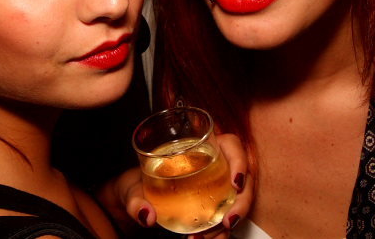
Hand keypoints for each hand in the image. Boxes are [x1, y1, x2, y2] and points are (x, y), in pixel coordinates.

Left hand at [97, 133, 253, 238]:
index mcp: (200, 147)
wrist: (135, 201)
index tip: (236, 183)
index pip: (231, 145)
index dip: (240, 162)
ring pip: (237, 202)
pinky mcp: (213, 208)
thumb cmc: (137, 184)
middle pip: (243, 178)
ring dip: (228, 222)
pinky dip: (218, 233)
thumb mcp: (131, 188)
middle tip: (227, 221)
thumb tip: (147, 215)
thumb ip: (135, 200)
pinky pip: (224, 219)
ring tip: (207, 238)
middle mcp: (214, 166)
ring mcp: (217, 187)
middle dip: (241, 202)